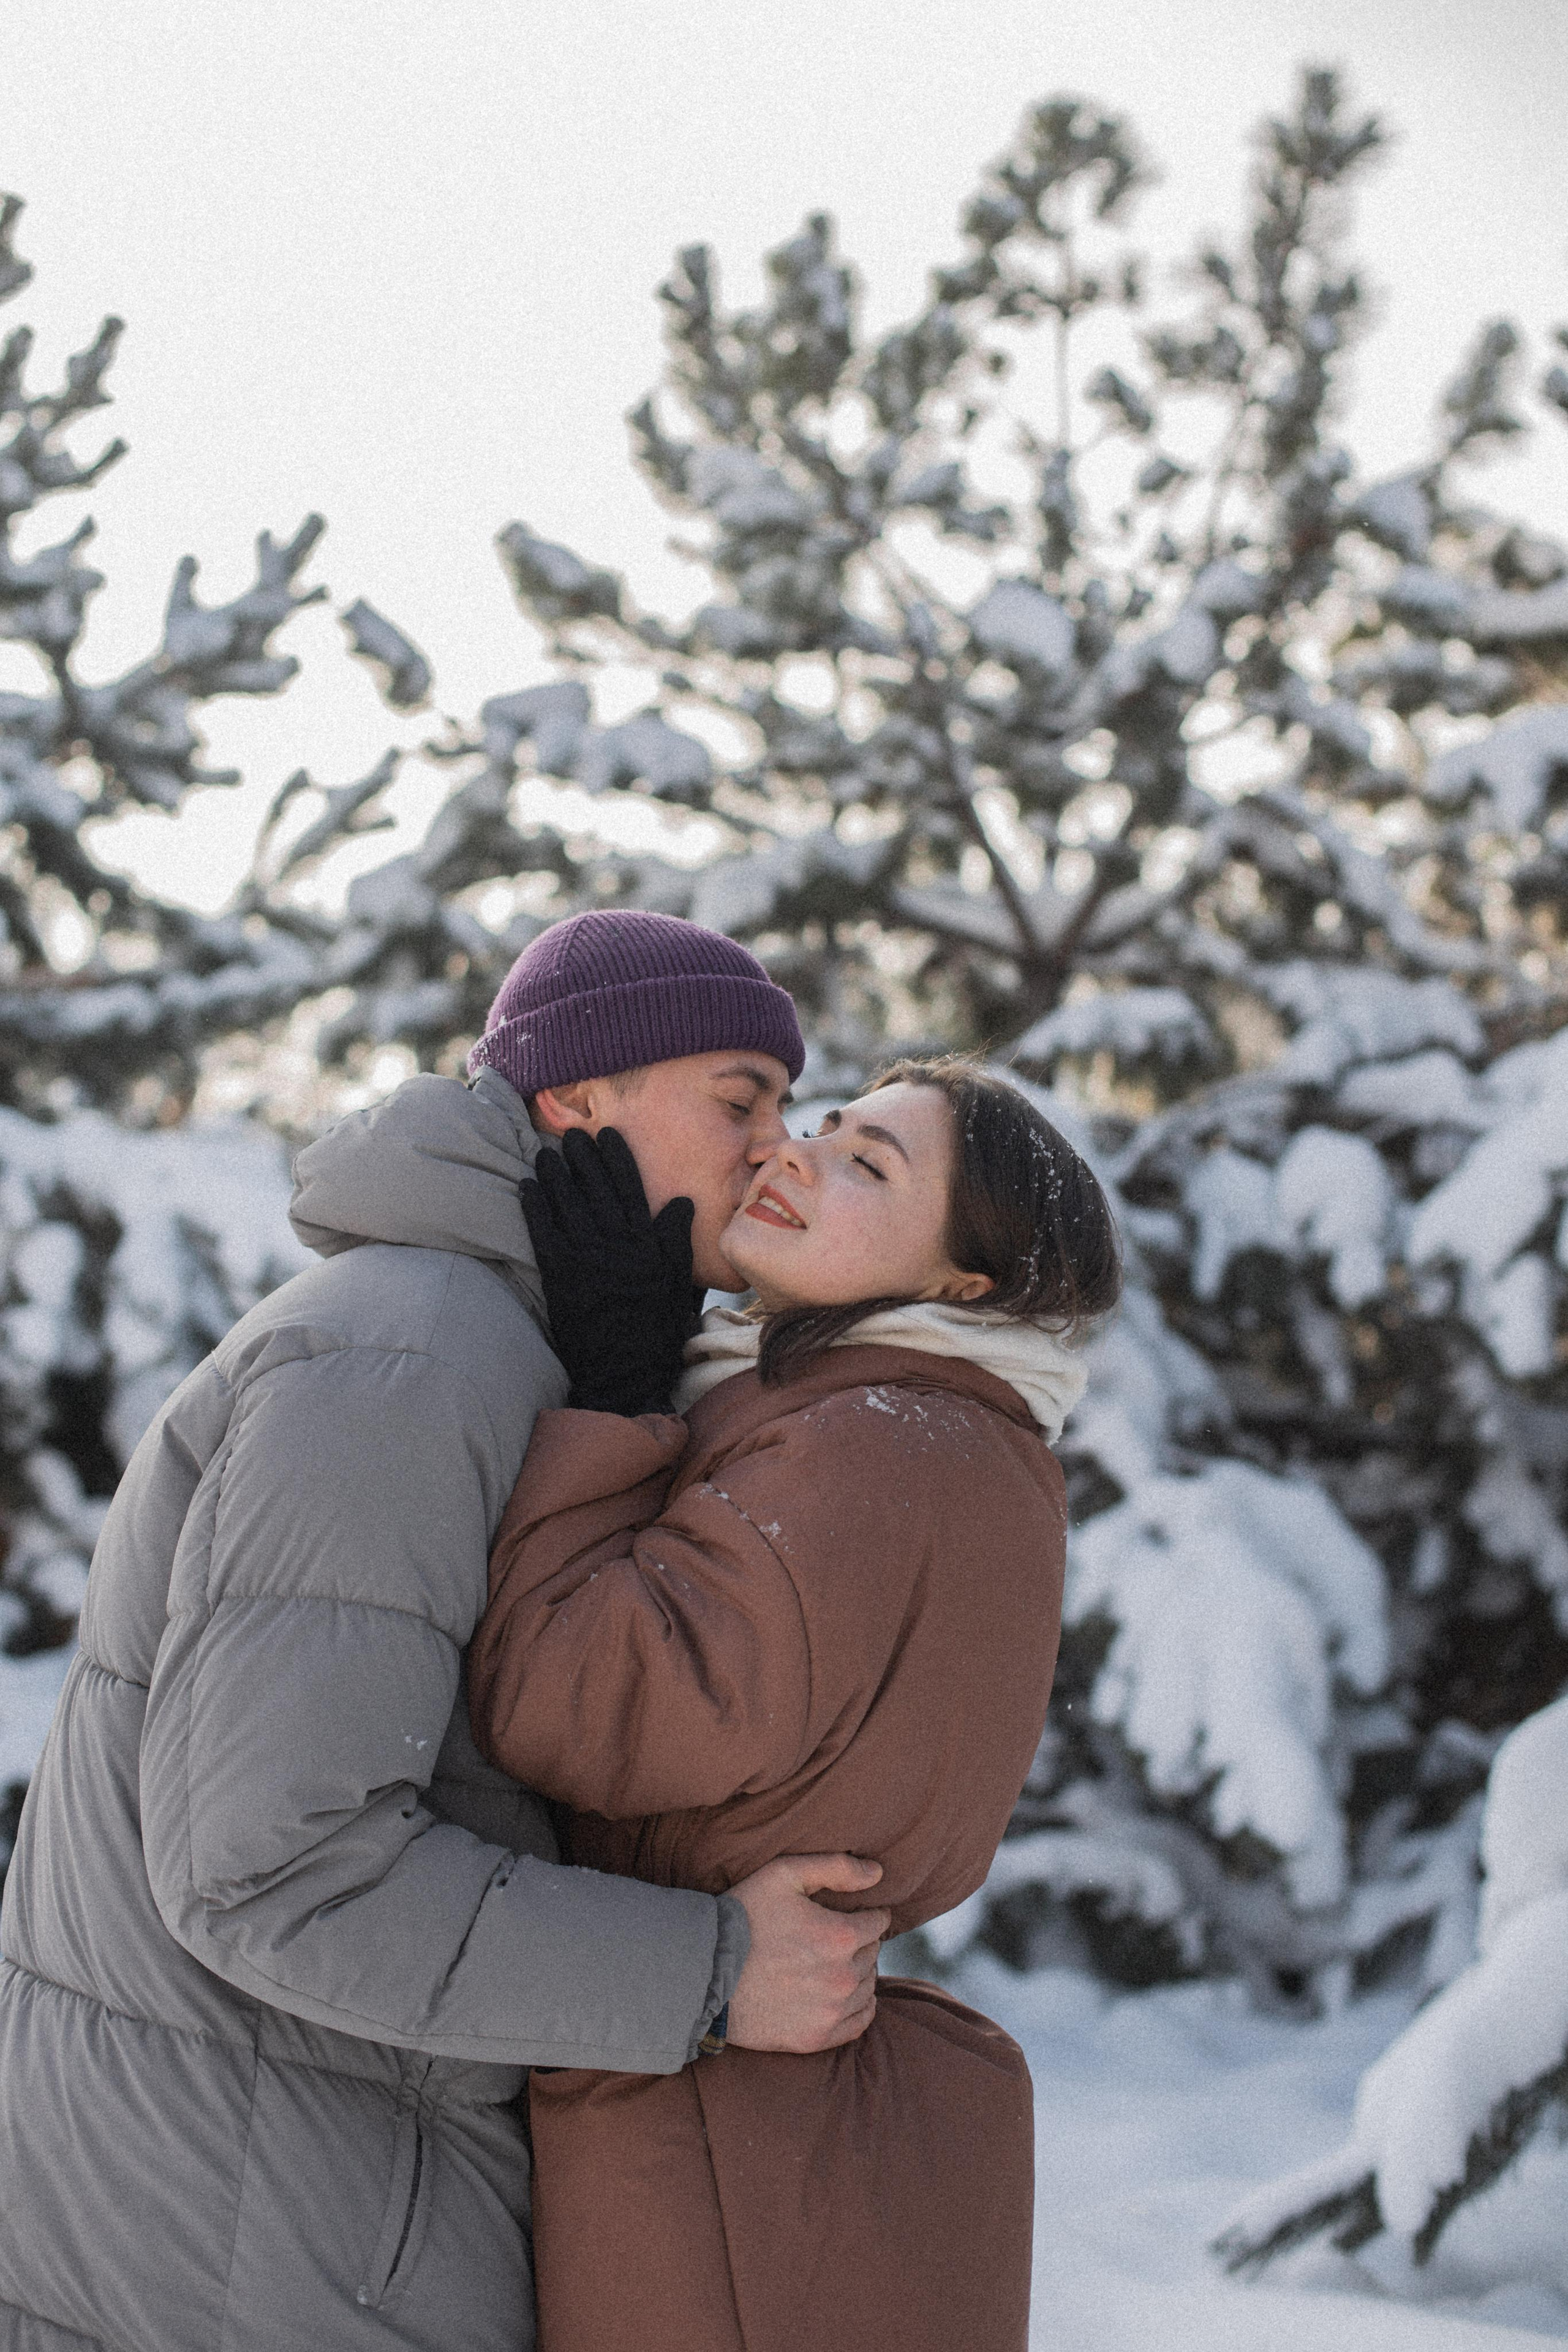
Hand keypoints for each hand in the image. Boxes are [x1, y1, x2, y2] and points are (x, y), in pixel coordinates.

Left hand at [520, 1127, 697, 1415]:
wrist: (625, 1371)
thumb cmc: (655, 1329)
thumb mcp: (677, 1282)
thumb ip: (676, 1239)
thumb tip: (680, 1201)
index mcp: (646, 1243)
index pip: (630, 1188)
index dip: (616, 1159)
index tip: (607, 1135)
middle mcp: (615, 1243)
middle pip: (594, 1188)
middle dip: (582, 1158)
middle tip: (571, 1135)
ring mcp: (585, 1257)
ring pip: (566, 1203)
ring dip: (554, 1175)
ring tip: (545, 1154)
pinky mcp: (559, 1274)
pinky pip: (543, 1230)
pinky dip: (534, 1206)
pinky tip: (526, 1187)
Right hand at [726, 1855, 889, 2053]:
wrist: (705, 1974)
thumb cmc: (743, 1917)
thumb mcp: (783, 1874)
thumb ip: (835, 1867)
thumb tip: (878, 1873)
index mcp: (839, 1936)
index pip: (877, 1923)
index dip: (866, 1914)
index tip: (853, 1914)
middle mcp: (842, 1977)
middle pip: (872, 1954)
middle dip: (860, 1942)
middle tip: (835, 1937)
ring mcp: (831, 2012)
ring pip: (868, 1986)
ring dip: (858, 1972)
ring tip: (834, 1962)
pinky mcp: (817, 2038)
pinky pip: (860, 2021)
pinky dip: (859, 2006)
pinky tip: (845, 1994)